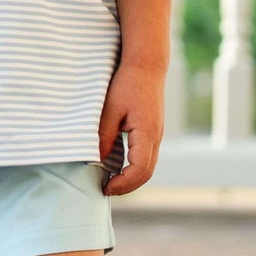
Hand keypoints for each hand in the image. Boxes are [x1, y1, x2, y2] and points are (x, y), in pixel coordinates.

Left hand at [98, 62, 165, 195]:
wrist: (146, 65)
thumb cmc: (126, 84)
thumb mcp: (109, 110)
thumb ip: (105, 136)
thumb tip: (98, 160)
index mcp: (147, 133)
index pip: (140, 170)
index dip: (123, 183)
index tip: (106, 188)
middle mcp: (156, 137)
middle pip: (147, 173)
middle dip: (127, 185)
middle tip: (106, 190)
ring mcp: (157, 134)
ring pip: (148, 166)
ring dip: (131, 177)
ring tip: (110, 181)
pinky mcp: (153, 130)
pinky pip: (147, 156)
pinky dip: (134, 167)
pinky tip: (117, 165)